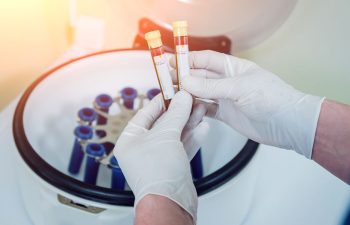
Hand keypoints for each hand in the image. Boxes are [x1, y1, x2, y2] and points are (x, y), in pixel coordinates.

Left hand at [114, 91, 207, 220]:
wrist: (171, 203)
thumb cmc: (157, 175)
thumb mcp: (166, 136)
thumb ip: (176, 114)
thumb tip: (182, 98)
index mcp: (130, 140)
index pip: (146, 113)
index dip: (161, 100)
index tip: (174, 91)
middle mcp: (142, 149)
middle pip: (163, 123)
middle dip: (180, 112)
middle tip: (192, 99)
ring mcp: (157, 158)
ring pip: (175, 135)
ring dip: (189, 122)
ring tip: (201, 110)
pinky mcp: (172, 165)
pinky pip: (182, 147)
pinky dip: (192, 137)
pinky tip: (202, 128)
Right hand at [170, 50, 323, 157]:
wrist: (287, 124)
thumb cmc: (271, 98)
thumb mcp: (239, 88)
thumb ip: (212, 86)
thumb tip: (186, 82)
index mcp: (233, 68)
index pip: (206, 60)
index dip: (189, 60)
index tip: (172, 62)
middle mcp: (228, 82)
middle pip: (201, 77)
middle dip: (185, 78)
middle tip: (167, 81)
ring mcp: (226, 99)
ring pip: (201, 94)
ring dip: (188, 94)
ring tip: (172, 96)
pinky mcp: (226, 114)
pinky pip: (207, 109)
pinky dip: (196, 109)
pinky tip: (186, 110)